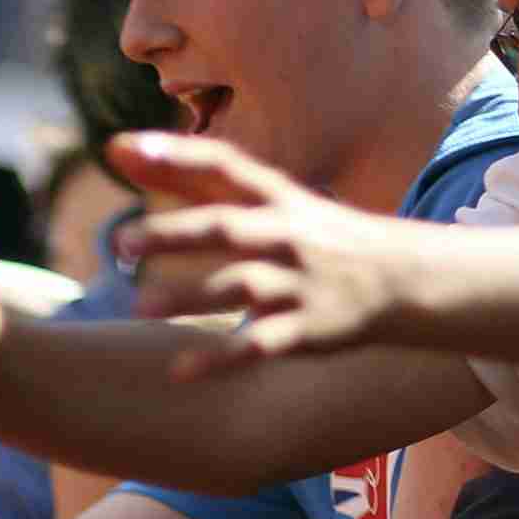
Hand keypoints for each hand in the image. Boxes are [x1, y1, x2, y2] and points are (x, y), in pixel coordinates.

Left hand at [110, 132, 429, 376]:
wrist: (402, 279)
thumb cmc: (310, 234)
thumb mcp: (262, 199)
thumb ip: (189, 178)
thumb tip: (116, 147)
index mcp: (274, 197)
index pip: (223, 166)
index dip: (177, 154)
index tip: (126, 148)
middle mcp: (286, 234)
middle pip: (227, 227)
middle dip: (176, 232)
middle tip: (121, 242)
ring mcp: (298, 283)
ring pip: (241, 286)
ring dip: (190, 296)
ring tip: (139, 306)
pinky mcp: (306, 329)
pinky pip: (259, 345)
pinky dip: (220, 359)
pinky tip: (179, 371)